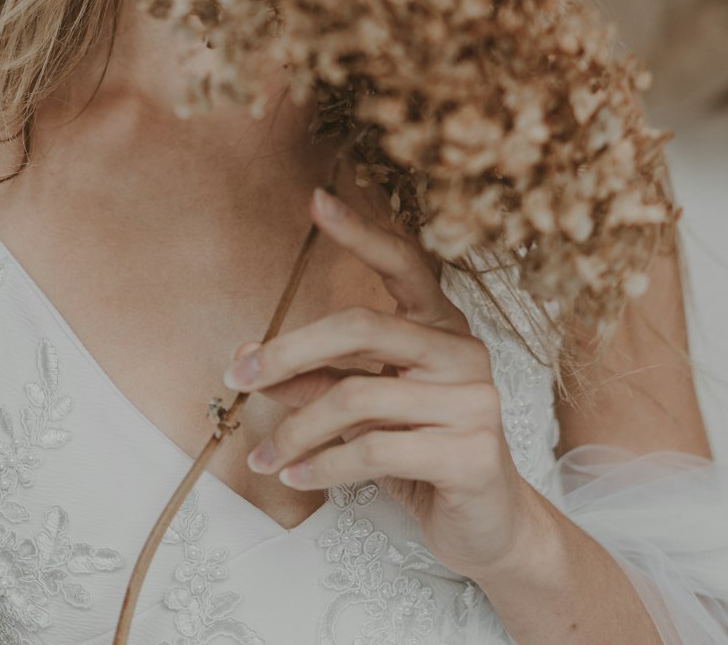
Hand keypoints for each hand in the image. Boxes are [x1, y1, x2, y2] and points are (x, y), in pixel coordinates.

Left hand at [222, 186, 545, 581]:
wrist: (488, 528)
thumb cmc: (421, 457)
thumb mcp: (362, 414)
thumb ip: (315, 382)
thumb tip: (250, 364)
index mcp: (441, 325)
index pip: (403, 263)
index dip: (360, 232)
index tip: (317, 200)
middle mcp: (464, 350)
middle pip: (361, 327)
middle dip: (288, 351)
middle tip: (239, 377)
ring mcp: (475, 400)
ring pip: (358, 397)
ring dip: (297, 431)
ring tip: (265, 457)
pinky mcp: (472, 453)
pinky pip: (376, 450)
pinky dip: (324, 467)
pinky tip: (298, 478)